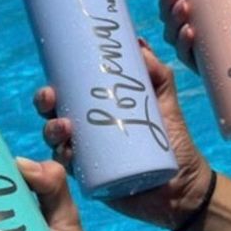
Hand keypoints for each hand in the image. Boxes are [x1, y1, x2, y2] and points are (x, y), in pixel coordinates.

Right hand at [34, 41, 210, 230]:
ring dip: (51, 131)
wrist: (186, 187)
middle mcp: (85, 134)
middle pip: (52, 116)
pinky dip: (65, 160)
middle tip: (51, 97)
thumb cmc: (174, 143)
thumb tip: (140, 44)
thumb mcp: (165, 103)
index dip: (50, 91)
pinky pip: (71, 169)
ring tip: (64, 127)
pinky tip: (67, 153)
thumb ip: (158, 74)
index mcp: (95, 113)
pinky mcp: (93, 179)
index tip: (51, 82)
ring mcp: (87, 158)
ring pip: (57, 142)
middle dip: (44, 106)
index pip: (65, 98)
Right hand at [156, 0, 230, 78]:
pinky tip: (189, 32)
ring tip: (184, 6)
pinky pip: (186, 54)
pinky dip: (184, 43)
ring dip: (172, 18)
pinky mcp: (204, 64)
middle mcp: (191, 25)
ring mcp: (196, 46)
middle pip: (166, 11)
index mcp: (200, 6)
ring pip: (171, 32)